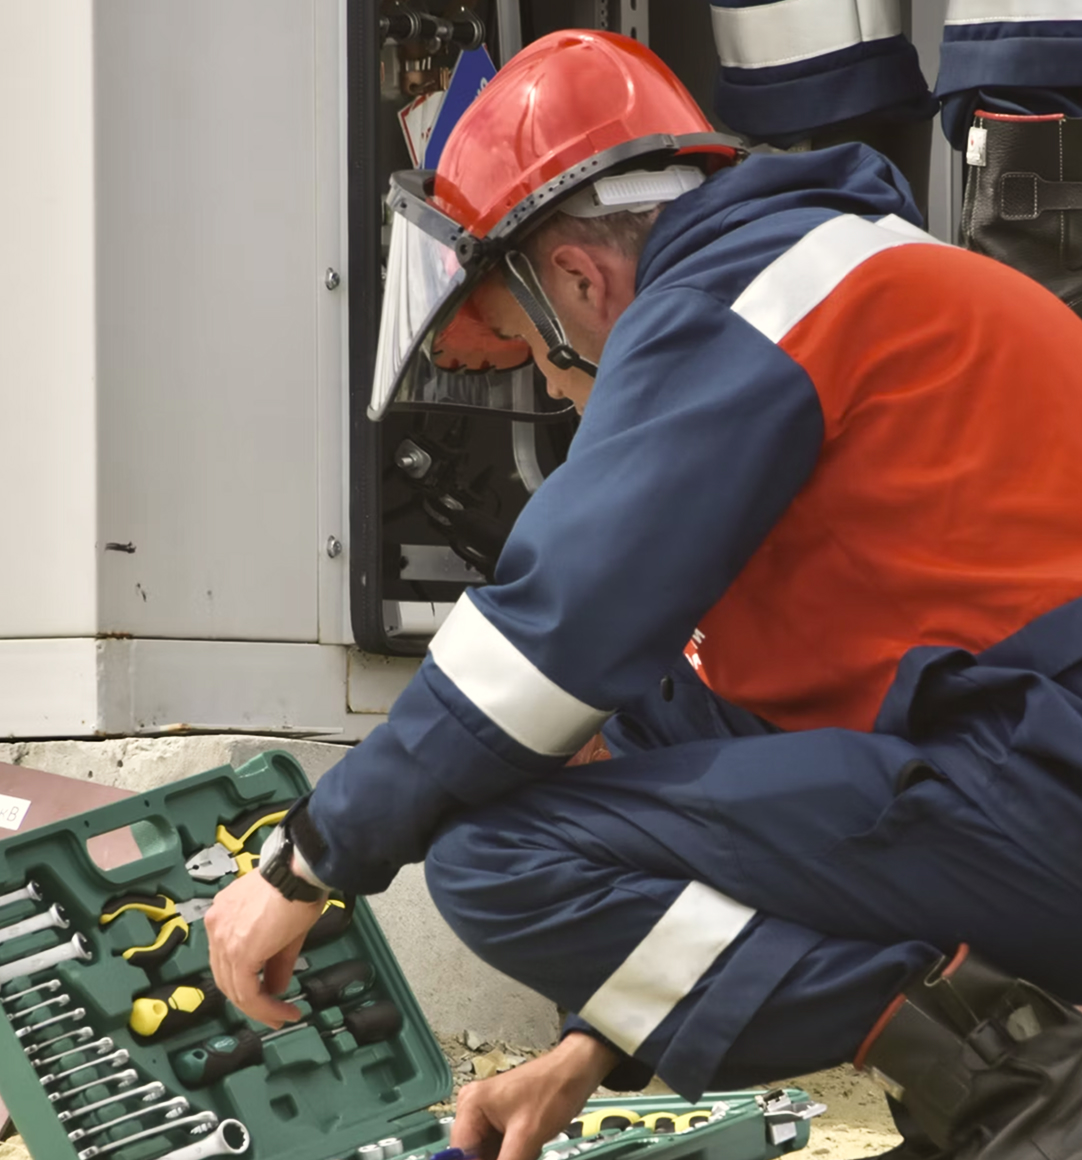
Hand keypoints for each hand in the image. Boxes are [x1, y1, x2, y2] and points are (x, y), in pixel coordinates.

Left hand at [204, 868, 324, 1027]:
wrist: (299, 873)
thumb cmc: (297, 884)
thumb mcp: (283, 927)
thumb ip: (275, 961)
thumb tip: (275, 987)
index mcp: (224, 914)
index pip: (228, 959)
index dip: (246, 982)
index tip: (267, 995)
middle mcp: (217, 926)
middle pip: (227, 978)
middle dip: (252, 1001)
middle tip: (273, 1014)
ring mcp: (223, 939)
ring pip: (235, 989)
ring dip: (260, 1009)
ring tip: (281, 1016)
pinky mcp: (238, 953)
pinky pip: (246, 992)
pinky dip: (264, 1007)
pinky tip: (281, 1012)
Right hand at [451, 1033, 619, 1159]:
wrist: (577, 1072)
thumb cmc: (551, 1093)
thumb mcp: (527, 1135)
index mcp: (470, 1106)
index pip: (460, 1154)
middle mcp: (473, 1109)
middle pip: (473, 1156)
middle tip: (521, 1156)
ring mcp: (487, 1116)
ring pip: (488, 1156)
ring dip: (505, 1159)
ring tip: (527, 1151)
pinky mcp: (502, 1122)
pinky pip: (499, 1150)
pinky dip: (512, 1158)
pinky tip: (528, 1152)